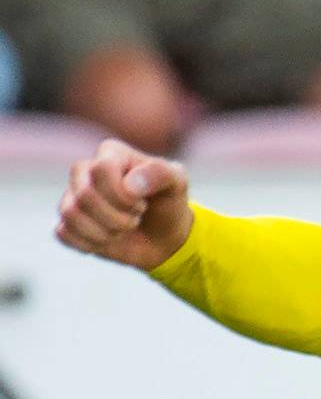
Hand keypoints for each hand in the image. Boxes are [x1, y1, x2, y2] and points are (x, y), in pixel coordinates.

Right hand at [55, 140, 193, 270]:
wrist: (164, 237)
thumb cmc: (169, 204)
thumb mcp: (177, 183)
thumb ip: (161, 174)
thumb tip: (130, 185)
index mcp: (110, 154)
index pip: (101, 170)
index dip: (123, 195)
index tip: (143, 204)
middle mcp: (85, 171)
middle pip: (84, 194)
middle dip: (117, 217)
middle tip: (135, 219)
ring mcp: (73, 196)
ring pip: (70, 213)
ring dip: (104, 232)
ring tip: (122, 230)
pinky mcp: (68, 222)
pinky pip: (64, 233)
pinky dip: (90, 244)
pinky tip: (107, 241)